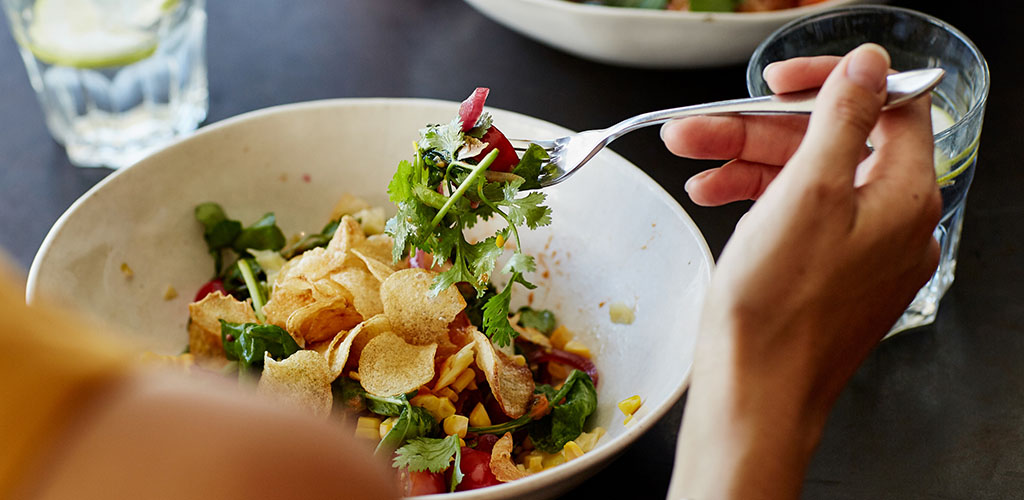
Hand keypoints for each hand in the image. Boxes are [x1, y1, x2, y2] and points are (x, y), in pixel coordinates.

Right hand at [665, 44, 940, 498]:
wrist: (755, 395)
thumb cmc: (778, 310)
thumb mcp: (805, 194)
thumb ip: (842, 119)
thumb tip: (869, 65)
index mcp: (903, 197)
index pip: (885, 107)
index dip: (829, 83)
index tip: (776, 82)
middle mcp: (892, 223)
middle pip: (832, 144)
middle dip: (760, 130)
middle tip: (701, 128)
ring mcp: (861, 252)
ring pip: (807, 180)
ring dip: (746, 162)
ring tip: (691, 164)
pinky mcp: (830, 275)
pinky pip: (799, 217)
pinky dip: (757, 201)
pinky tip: (713, 196)